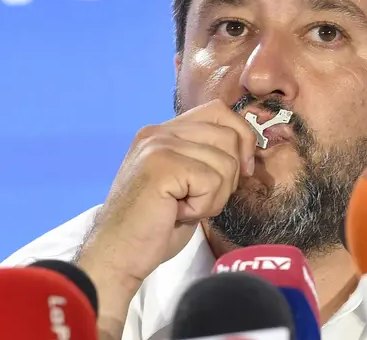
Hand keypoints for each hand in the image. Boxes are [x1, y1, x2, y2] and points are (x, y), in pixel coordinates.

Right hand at [75, 99, 256, 316]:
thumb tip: (248, 152)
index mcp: (164, 132)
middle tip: (199, 200)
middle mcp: (159, 132)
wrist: (117, 255)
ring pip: (226, 162)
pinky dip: (203, 207)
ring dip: (214, 197)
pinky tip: (178, 214)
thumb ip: (207, 159)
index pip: (219, 111)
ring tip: (184, 209)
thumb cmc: (153, 227)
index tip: (242, 171)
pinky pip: (212, 181)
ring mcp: (158, 146)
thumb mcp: (186, 184)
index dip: (242, 138)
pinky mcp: (161, 165)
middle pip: (229, 136)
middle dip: (229, 177)